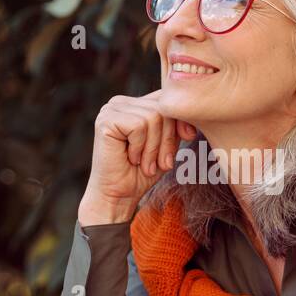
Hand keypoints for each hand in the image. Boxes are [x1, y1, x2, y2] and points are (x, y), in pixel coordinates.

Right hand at [79, 90, 196, 223]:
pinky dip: (141, 147)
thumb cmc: (141, 173)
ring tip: (145, 164)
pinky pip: (139, 126)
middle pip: (162, 109)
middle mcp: (121, 102)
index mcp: (134, 104)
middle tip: (160, 163)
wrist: (118, 196)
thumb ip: (176, 126)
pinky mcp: (105, 120)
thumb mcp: (166, 145)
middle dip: (167, 139)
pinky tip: (131, 159)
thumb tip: (190, 113)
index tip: (188, 138)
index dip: (180, 119)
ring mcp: (110, 110)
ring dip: (154, 147)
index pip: (166, 99)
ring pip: (153, 117)